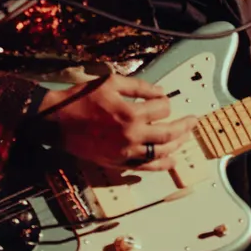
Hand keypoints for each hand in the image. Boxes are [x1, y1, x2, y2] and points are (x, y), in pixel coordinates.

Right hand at [38, 72, 196, 171]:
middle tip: (194, 121)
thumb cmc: (82, 98)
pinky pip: (144, 167)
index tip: (163, 98)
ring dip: (176, 146)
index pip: (162, 108)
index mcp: (130, 114)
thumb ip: (139, 87)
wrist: (56, 121)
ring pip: (159, 153)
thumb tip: (161, 92)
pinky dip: (159, 165)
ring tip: (185, 139)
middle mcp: (130, 136)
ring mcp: (124, 152)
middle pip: (168, 134)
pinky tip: (169, 161)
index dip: (166, 101)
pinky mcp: (116, 162)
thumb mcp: (111, 82)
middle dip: (184, 126)